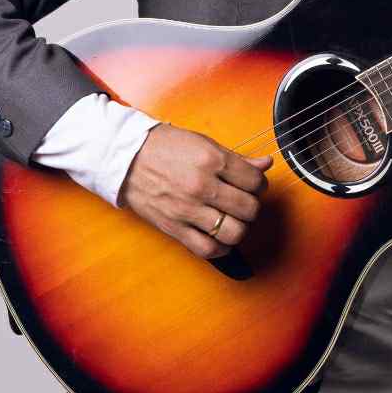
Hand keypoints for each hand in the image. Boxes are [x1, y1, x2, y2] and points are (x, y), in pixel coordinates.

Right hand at [119, 123, 272, 259]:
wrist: (126, 157)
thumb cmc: (166, 147)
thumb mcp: (204, 143)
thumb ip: (238, 159)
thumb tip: (266, 164)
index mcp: (212, 160)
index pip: (255, 182)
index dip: (259, 185)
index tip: (252, 185)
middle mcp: (202, 186)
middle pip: (249, 209)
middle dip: (252, 207)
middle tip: (244, 203)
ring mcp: (188, 209)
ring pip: (234, 232)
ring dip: (240, 229)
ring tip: (233, 220)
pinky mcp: (175, 227)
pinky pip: (208, 249)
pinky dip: (221, 248)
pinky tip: (220, 237)